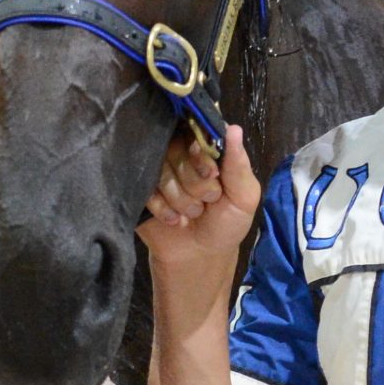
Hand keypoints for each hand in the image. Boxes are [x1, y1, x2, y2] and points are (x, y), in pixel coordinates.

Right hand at [138, 125, 262, 271]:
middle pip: (175, 150)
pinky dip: (163, 209)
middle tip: (207, 201)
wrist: (199, 257)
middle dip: (194, 183)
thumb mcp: (244, 196)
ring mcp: (156, 170)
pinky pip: (145, 188)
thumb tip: (233, 128)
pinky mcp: (139, 189)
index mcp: (205, 149)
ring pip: (160, 170)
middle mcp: (179, 153)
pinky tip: (175, 220)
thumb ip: (239, 164)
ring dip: (181, 199)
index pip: (195, 132)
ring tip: (193, 214)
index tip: (213, 176)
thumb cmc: (226, 223)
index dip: (201, 155)